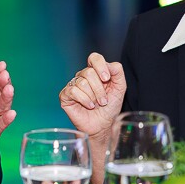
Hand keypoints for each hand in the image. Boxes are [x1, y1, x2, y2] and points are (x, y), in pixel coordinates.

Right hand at [59, 53, 125, 183]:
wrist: (102, 125)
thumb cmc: (110, 107)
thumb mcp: (119, 88)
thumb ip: (117, 72)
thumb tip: (109, 64)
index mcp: (95, 72)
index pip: (94, 58)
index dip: (100, 66)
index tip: (106, 78)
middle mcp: (82, 76)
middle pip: (88, 72)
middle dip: (99, 89)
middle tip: (104, 100)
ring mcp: (73, 85)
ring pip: (82, 82)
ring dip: (93, 96)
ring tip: (96, 105)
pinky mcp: (65, 95)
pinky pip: (73, 91)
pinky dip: (84, 100)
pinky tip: (89, 106)